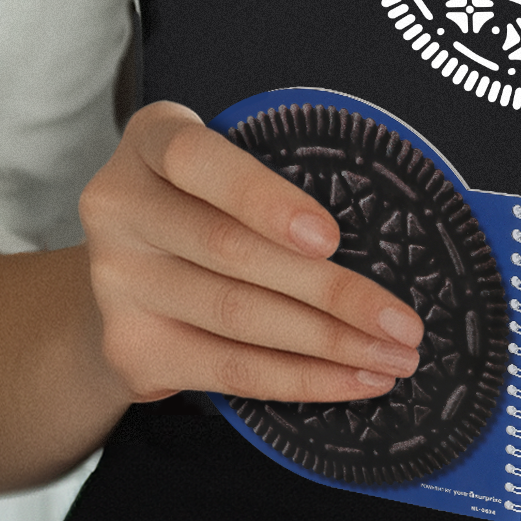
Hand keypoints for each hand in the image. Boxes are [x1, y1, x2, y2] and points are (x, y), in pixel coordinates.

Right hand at [77, 101, 425, 406]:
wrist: (125, 273)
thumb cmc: (208, 198)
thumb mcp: (226, 162)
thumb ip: (277, 170)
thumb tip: (382, 224)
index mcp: (152, 140)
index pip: (197, 161)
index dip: (263, 199)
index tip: (330, 236)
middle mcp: (120, 207)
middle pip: (231, 252)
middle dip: (331, 292)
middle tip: (403, 322)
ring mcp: (117, 283)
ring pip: (238, 318)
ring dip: (329, 345)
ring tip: (395, 358)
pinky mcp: (131, 349)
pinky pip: (228, 370)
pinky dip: (300, 380)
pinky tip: (351, 381)